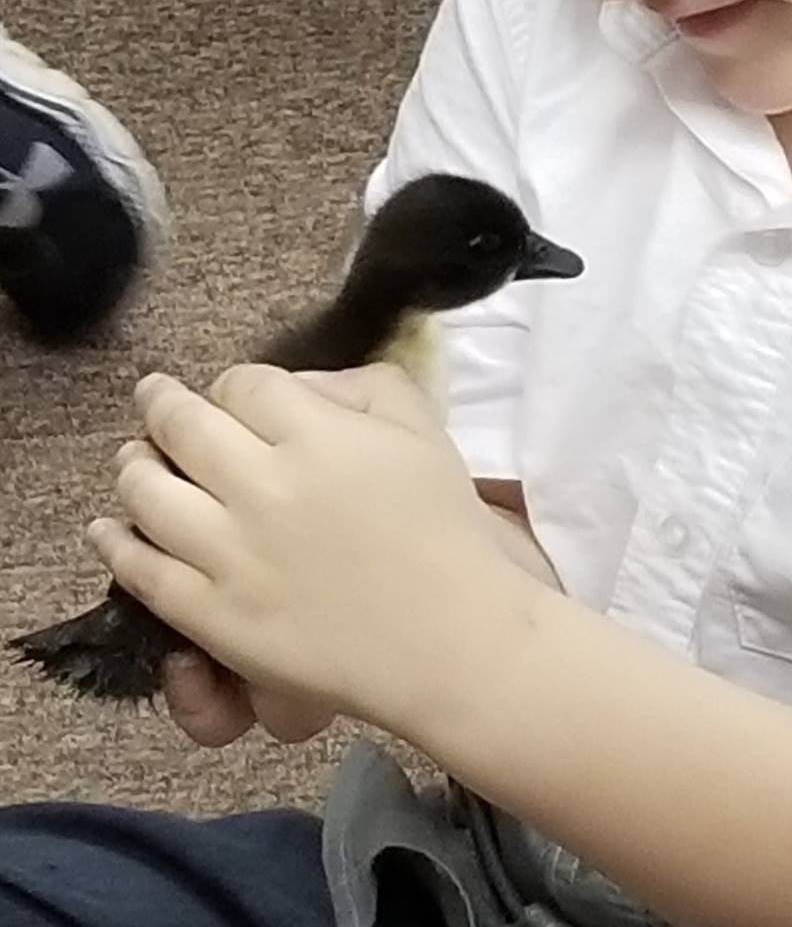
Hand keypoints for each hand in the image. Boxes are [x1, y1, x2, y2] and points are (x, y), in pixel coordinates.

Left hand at [90, 362, 535, 748]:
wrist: (451, 639)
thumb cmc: (444, 528)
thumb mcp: (419, 425)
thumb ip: (358, 385)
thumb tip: (298, 387)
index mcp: (314, 432)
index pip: (244, 384)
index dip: (234, 385)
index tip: (238, 396)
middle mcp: (263, 484)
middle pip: (183, 425)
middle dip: (161, 403)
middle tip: (153, 396)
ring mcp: (233, 553)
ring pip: (149, 492)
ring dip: (133, 466)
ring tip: (132, 458)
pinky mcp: (216, 616)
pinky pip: (145, 573)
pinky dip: (117, 544)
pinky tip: (108, 528)